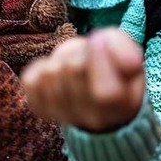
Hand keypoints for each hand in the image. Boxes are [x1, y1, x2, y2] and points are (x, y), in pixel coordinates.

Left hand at [21, 28, 145, 132]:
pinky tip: (57, 74)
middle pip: (72, 70)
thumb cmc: (117, 71)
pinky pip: (30, 80)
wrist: (102, 97)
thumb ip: (122, 45)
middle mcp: (93, 118)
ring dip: (60, 60)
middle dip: (79, 54)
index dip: (99, 58)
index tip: (99, 42)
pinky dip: (40, 68)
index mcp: (121, 106)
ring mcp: (65, 115)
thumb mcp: (130, 55)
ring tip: (74, 65)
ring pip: (50, 73)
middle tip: (88, 57)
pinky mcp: (41, 108)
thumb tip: (100, 42)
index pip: (104, 92)